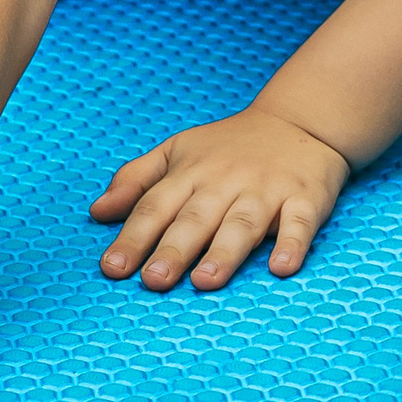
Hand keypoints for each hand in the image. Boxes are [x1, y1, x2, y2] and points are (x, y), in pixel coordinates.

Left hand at [89, 106, 349, 292]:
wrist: (297, 119)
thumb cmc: (229, 146)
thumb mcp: (177, 151)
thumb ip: (136, 180)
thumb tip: (97, 212)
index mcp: (191, 172)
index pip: (156, 206)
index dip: (134, 236)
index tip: (113, 267)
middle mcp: (226, 181)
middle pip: (196, 218)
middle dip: (174, 249)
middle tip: (154, 281)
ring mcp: (266, 189)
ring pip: (242, 223)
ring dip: (224, 252)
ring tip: (205, 281)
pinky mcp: (304, 198)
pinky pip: (299, 223)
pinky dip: (291, 243)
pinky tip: (281, 267)